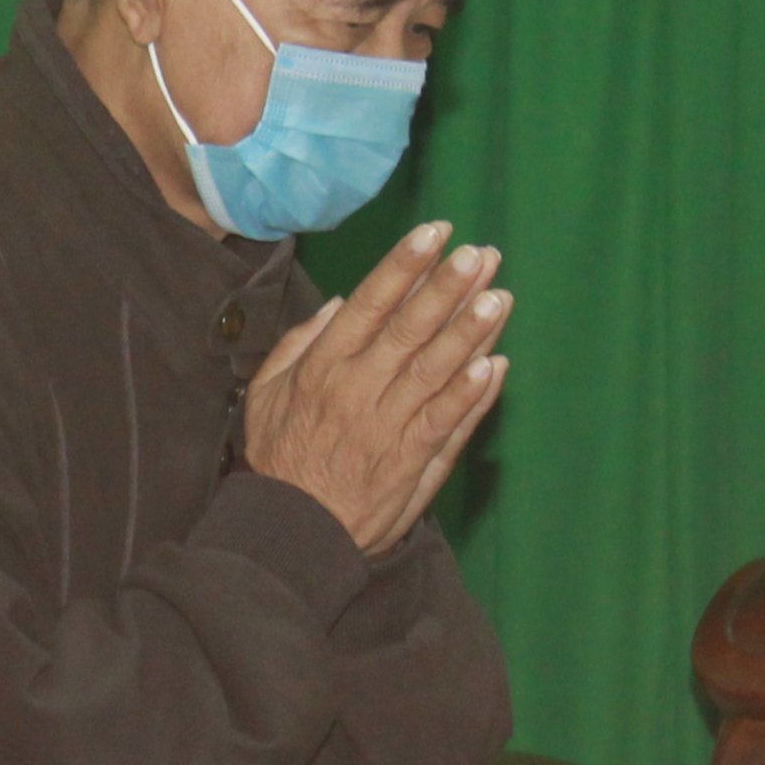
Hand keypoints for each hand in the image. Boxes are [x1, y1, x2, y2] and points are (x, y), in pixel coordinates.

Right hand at [243, 220, 511, 554]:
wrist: (289, 531)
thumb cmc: (278, 457)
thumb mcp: (266, 394)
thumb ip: (299, 345)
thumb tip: (342, 303)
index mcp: (321, 370)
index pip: (368, 307)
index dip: (403, 267)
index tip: (433, 233)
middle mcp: (357, 392)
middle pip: (409, 331)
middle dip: (446, 289)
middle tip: (478, 255)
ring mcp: (388, 427)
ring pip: (435, 371)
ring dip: (470, 334)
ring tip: (499, 297)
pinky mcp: (413, 461)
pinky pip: (447, 422)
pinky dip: (471, 395)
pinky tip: (496, 365)